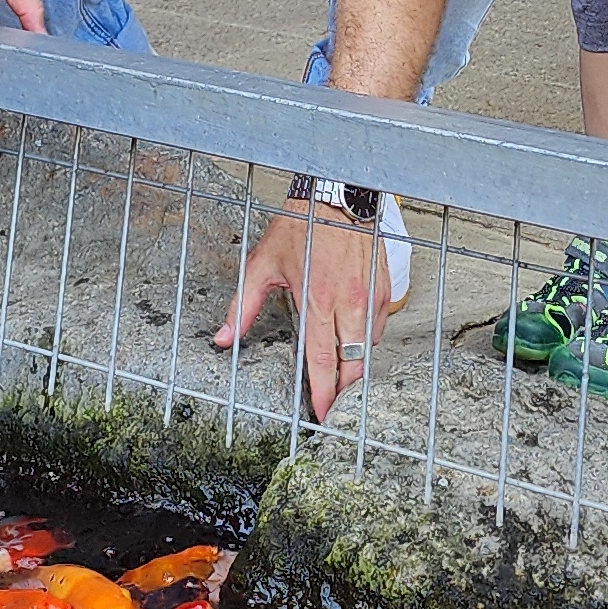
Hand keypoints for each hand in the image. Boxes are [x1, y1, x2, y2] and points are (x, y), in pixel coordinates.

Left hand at [214, 205, 396, 422]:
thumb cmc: (300, 226)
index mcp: (316, 299)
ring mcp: (370, 296)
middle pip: (352, 363)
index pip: (321, 359)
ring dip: (357, 366)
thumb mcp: (261, 264)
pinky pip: (378, 326)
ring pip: (369, 347)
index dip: (323, 391)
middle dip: (346, 391)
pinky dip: (367, 340)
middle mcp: (348, 302)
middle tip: (337, 409)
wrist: (337, 195)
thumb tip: (223, 338)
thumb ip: (243, 306)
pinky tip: (354, 342)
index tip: (323, 412)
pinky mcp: (384, 287)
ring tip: (344, 381)